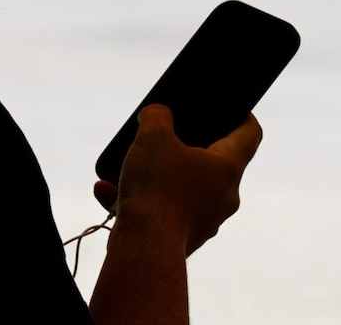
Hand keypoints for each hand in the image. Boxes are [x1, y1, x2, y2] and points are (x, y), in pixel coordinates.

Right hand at [95, 104, 261, 255]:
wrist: (147, 246)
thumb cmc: (158, 187)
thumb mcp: (153, 136)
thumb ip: (157, 115)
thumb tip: (158, 113)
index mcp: (227, 167)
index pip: (249, 135)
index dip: (243, 117)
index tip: (234, 109)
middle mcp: (224, 196)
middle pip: (214, 164)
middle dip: (188, 149)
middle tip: (168, 136)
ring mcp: (205, 220)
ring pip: (182, 189)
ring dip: (155, 175)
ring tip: (126, 166)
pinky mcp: (182, 238)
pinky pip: (160, 210)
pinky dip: (136, 199)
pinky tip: (106, 190)